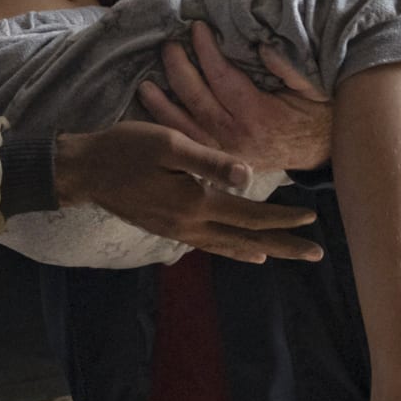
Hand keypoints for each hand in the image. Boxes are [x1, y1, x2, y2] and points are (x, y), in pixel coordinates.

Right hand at [54, 121, 323, 264]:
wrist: (85, 171)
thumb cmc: (126, 149)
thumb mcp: (169, 144)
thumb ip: (210, 161)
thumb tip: (249, 177)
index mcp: (196, 203)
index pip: (250, 215)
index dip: (282, 218)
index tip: (312, 220)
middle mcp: (191, 226)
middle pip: (246, 240)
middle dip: (283, 246)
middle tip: (316, 255)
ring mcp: (178, 231)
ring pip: (229, 247)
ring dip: (261, 250)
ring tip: (284, 256)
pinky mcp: (167, 229)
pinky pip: (211, 246)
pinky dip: (232, 250)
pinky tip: (243, 252)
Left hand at [137, 24, 333, 171]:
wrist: (321, 152)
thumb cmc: (317, 115)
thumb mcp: (313, 88)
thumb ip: (290, 68)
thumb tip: (263, 46)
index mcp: (258, 116)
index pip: (223, 78)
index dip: (207, 51)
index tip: (196, 28)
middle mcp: (236, 137)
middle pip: (197, 101)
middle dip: (179, 70)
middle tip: (168, 46)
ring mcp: (224, 153)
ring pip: (185, 128)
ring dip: (162, 106)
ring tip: (145, 84)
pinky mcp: (219, 162)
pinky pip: (188, 146)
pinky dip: (169, 131)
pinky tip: (153, 117)